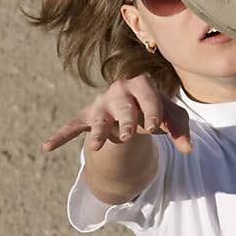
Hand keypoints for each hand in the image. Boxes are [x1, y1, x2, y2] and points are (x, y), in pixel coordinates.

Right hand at [42, 73, 192, 155]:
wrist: (134, 107)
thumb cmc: (156, 109)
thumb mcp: (173, 117)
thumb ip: (181, 130)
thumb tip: (188, 150)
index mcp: (142, 85)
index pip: (149, 99)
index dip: (153, 113)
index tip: (156, 128)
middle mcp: (119, 92)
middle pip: (124, 108)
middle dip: (126, 121)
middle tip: (129, 136)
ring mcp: (102, 105)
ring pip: (99, 120)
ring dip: (99, 133)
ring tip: (97, 147)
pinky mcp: (88, 117)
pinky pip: (73, 127)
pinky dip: (61, 136)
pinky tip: (47, 147)